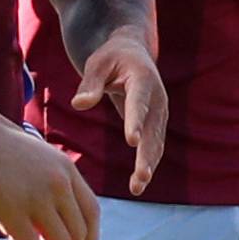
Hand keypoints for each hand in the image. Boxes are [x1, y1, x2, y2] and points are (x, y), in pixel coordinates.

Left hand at [72, 30, 167, 196]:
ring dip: (148, 165)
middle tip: (141, 177)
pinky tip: (138, 183)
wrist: (133, 52)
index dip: (136, 121)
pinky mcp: (155, 123)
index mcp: (143, 79)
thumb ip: (90, 84)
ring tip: (137, 187)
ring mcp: (159, 112)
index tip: (132, 141)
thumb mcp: (97, 64)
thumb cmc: (112, 57)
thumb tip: (79, 104)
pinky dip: (148, 164)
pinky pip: (153, 146)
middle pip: (152, 130)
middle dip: (146, 155)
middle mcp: (157, 98)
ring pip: (155, 142)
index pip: (139, 103)